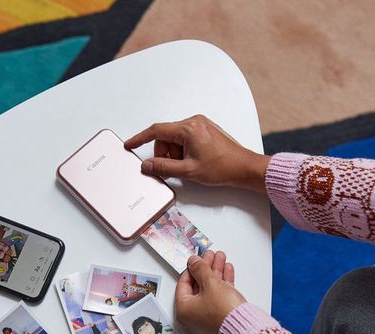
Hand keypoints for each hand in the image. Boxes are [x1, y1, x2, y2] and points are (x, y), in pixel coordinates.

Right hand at [124, 115, 270, 192]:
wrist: (244, 168)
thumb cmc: (223, 167)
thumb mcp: (188, 171)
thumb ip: (164, 168)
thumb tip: (146, 166)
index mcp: (188, 128)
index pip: (156, 131)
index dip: (140, 138)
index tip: (129, 145)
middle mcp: (194, 122)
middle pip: (166, 137)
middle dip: (165, 154)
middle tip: (173, 169)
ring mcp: (201, 125)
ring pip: (175, 139)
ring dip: (175, 154)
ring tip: (189, 166)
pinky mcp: (205, 131)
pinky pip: (185, 139)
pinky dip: (183, 151)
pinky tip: (193, 162)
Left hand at [175, 250, 246, 333]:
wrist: (244, 327)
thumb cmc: (223, 311)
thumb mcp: (210, 283)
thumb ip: (200, 269)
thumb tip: (193, 261)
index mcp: (184, 310)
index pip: (183, 284)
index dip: (192, 268)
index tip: (197, 259)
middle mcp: (194, 316)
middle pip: (198, 285)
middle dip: (207, 268)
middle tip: (211, 255)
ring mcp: (208, 317)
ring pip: (210, 289)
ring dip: (216, 272)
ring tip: (222, 258)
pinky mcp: (221, 316)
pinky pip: (219, 295)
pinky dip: (223, 282)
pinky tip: (228, 270)